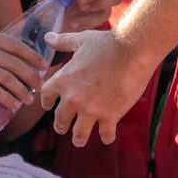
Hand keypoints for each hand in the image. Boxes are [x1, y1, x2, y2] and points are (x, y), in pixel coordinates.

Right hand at [0, 28, 49, 112]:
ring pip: (5, 78)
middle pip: (13, 62)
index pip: (14, 44)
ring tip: (28, 100)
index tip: (44, 66)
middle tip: (39, 87)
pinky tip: (13, 105)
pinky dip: (6, 99)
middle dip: (30, 76)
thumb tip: (17, 60)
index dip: (32, 56)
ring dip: (20, 91)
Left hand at [38, 26, 151, 147]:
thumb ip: (63, 42)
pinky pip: (105, 134)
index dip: (46, 102)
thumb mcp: (81, 40)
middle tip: (63, 128)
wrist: (131, 52)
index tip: (48, 107)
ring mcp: (91, 109)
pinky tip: (107, 137)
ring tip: (79, 140)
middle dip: (61, 125)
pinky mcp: (109, 116)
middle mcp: (73, 98)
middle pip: (60, 119)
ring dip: (78, 138)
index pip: (46, 95)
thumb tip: (47, 37)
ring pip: (79, 133)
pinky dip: (106, 137)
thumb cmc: (106, 44)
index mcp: (64, 79)